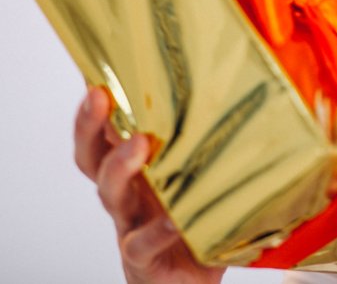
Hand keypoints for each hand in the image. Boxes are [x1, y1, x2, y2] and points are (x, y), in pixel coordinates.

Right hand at [73, 87, 224, 283]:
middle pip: (93, 157)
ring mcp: (131, 225)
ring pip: (110, 194)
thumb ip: (212, 142)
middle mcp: (128, 193)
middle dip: (90, 125)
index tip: (97, 73)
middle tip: (100, 96)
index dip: (95, 106)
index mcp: (139, 169)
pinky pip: (141, 242)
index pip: (105, 132)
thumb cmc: (201, 222)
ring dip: (120, 167)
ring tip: (139, 145)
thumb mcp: (204, 175)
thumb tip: (247, 89)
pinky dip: (154, 230)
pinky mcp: (143, 258)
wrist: (192, 281)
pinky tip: (169, 219)